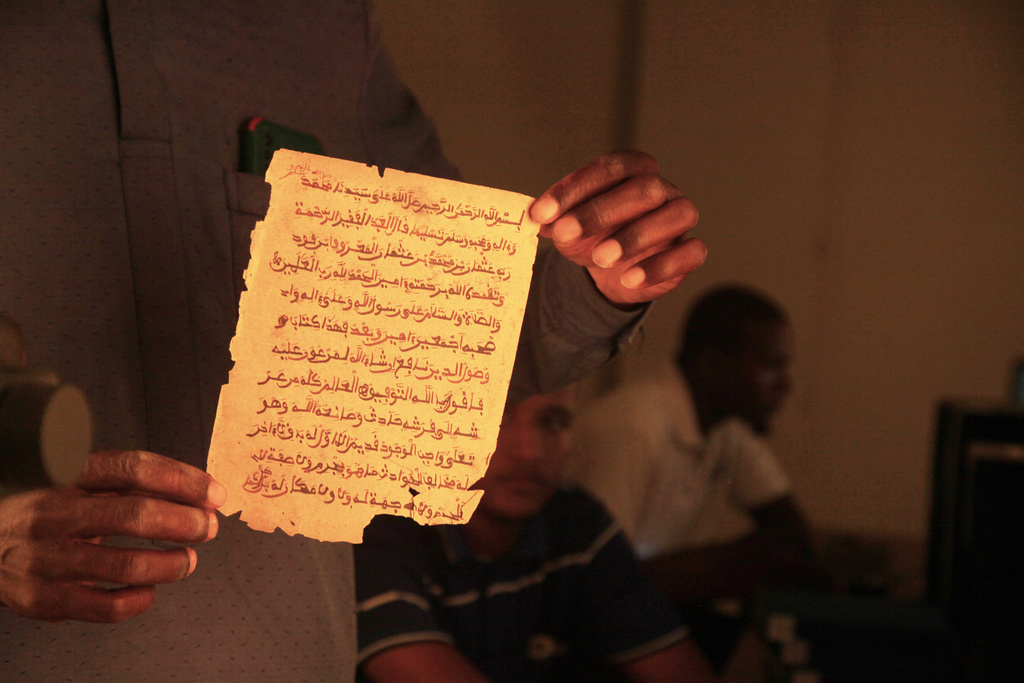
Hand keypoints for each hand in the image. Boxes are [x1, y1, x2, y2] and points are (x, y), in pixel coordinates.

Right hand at [0, 449, 224, 622]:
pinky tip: (150, 589)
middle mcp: (53, 513)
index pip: (133, 468)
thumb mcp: (79, 484)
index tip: (214, 493)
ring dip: (170, 563)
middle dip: (185, 522)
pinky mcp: (42, 598)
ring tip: (188, 560)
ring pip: (125, 564)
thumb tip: (199, 495)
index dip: (182, 480)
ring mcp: (46, 558)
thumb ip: (133, 486)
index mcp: (66, 476)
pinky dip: (139, 599)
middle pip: (134, 514)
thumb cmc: (48, 513)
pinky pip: (105, 606)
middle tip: (208, 528)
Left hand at [530, 150, 704, 306]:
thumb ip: (553, 218)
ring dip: (634, 237)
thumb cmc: (593, 237)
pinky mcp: (690, 251)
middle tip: (566, 233)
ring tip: (599, 258)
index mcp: (633, 170)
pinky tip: (629, 279)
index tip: (542, 212)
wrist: (611, 272)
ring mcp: (680, 217)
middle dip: (601, 212)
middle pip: (643, 189)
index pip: (610, 168)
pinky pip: (689, 253)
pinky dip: (659, 267)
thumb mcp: (567, 226)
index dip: (575, 188)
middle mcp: (662, 188)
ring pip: (675, 215)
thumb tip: (537, 217)